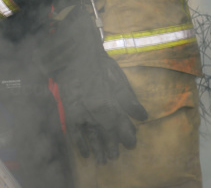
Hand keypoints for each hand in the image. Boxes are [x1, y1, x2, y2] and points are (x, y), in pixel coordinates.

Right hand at [42, 6, 146, 163]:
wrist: (73, 51)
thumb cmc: (97, 61)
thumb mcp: (116, 76)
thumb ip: (128, 98)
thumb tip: (142, 116)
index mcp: (108, 102)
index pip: (120, 125)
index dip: (126, 135)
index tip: (132, 144)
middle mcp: (94, 111)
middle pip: (106, 133)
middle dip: (112, 145)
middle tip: (115, 157)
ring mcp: (80, 112)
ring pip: (91, 135)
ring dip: (98, 148)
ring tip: (103, 160)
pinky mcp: (69, 110)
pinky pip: (74, 132)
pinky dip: (80, 143)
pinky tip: (85, 153)